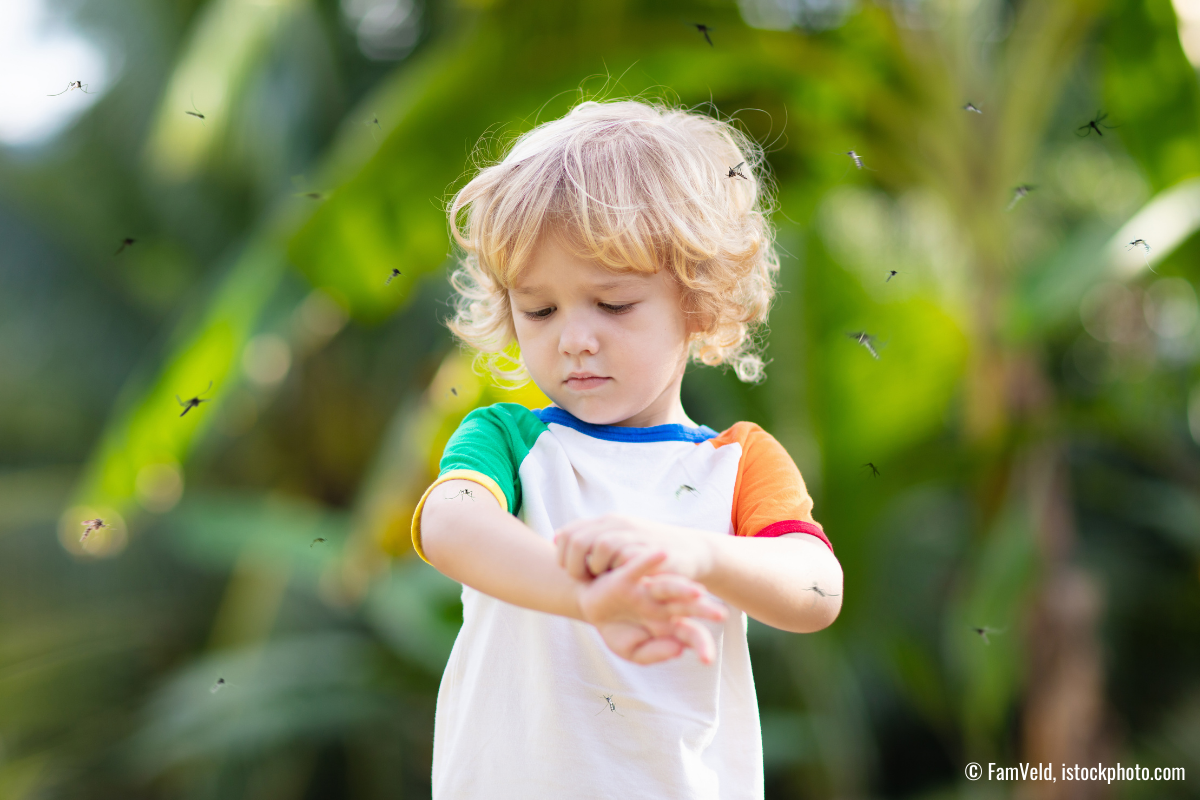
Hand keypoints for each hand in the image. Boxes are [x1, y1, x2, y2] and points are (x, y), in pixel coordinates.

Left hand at [555, 514, 715, 581]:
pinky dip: (619, 571)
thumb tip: (556, 538)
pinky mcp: (650, 549)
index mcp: (606, 522)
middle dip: (574, 565)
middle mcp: (618, 524)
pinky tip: (622, 581)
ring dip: (597, 568)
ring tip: (604, 579)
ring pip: (600, 547)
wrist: (691, 552)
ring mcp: (635, 535)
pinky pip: (625, 557)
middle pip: (578, 540)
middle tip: (585, 580)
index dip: (563, 555)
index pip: (568, 533)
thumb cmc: (650, 554)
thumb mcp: (617, 542)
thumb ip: (588, 540)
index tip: (573, 572)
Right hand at [578, 550, 726, 664]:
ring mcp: (645, 590)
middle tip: (721, 615)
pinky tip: (662, 554)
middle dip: (703, 610)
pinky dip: (648, 561)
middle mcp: (662, 605)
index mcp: (669, 624)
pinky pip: (638, 568)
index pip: (690, 634)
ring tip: (697, 591)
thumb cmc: (617, 628)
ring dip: (682, 588)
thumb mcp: (632, 649)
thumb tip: (679, 649)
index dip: (701, 645)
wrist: (592, 608)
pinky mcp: (626, 578)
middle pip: (686, 607)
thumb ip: (654, 653)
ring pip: (667, 587)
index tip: (707, 659)